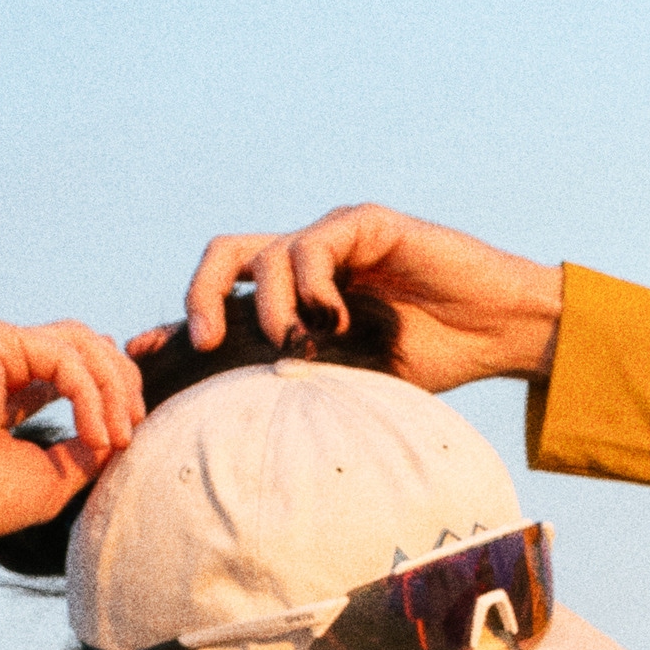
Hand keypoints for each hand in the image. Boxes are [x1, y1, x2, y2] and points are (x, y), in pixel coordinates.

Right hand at [0, 313, 144, 540]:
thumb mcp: (57, 474)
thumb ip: (89, 447)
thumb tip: (126, 430)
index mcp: (13, 384)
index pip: (78, 365)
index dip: (115, 392)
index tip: (129, 437)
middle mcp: (2, 357)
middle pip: (85, 342)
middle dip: (121, 382)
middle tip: (133, 429)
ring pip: (80, 341)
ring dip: (112, 388)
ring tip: (118, 437)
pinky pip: (64, 355)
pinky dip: (91, 395)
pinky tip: (95, 435)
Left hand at [167, 206, 563, 391]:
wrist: (504, 330)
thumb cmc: (441, 359)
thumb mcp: (358, 382)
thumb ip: (306, 383)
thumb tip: (245, 424)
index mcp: (301, 299)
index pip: (227, 301)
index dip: (181, 323)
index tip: (145, 356)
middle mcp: (308, 263)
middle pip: (223, 258)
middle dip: (199, 297)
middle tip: (204, 342)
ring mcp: (334, 240)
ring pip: (263, 255)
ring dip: (268, 305)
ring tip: (296, 345)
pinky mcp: (365, 224)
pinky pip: (312, 244)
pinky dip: (310, 284)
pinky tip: (333, 320)